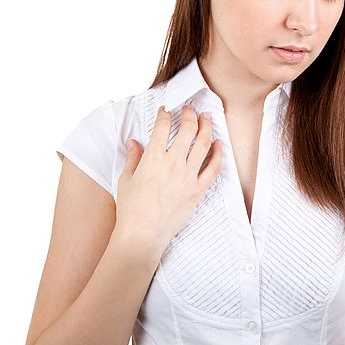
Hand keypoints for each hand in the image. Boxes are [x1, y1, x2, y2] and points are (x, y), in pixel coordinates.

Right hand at [115, 104, 221, 254]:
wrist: (143, 235)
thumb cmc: (130, 209)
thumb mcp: (126, 179)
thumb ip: (133, 157)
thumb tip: (133, 141)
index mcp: (152, 159)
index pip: (162, 127)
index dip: (165, 114)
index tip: (166, 111)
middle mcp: (173, 164)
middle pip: (187, 129)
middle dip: (190, 114)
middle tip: (190, 110)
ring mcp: (188, 177)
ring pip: (203, 144)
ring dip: (206, 127)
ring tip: (207, 118)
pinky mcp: (198, 190)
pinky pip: (214, 168)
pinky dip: (218, 153)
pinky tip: (218, 144)